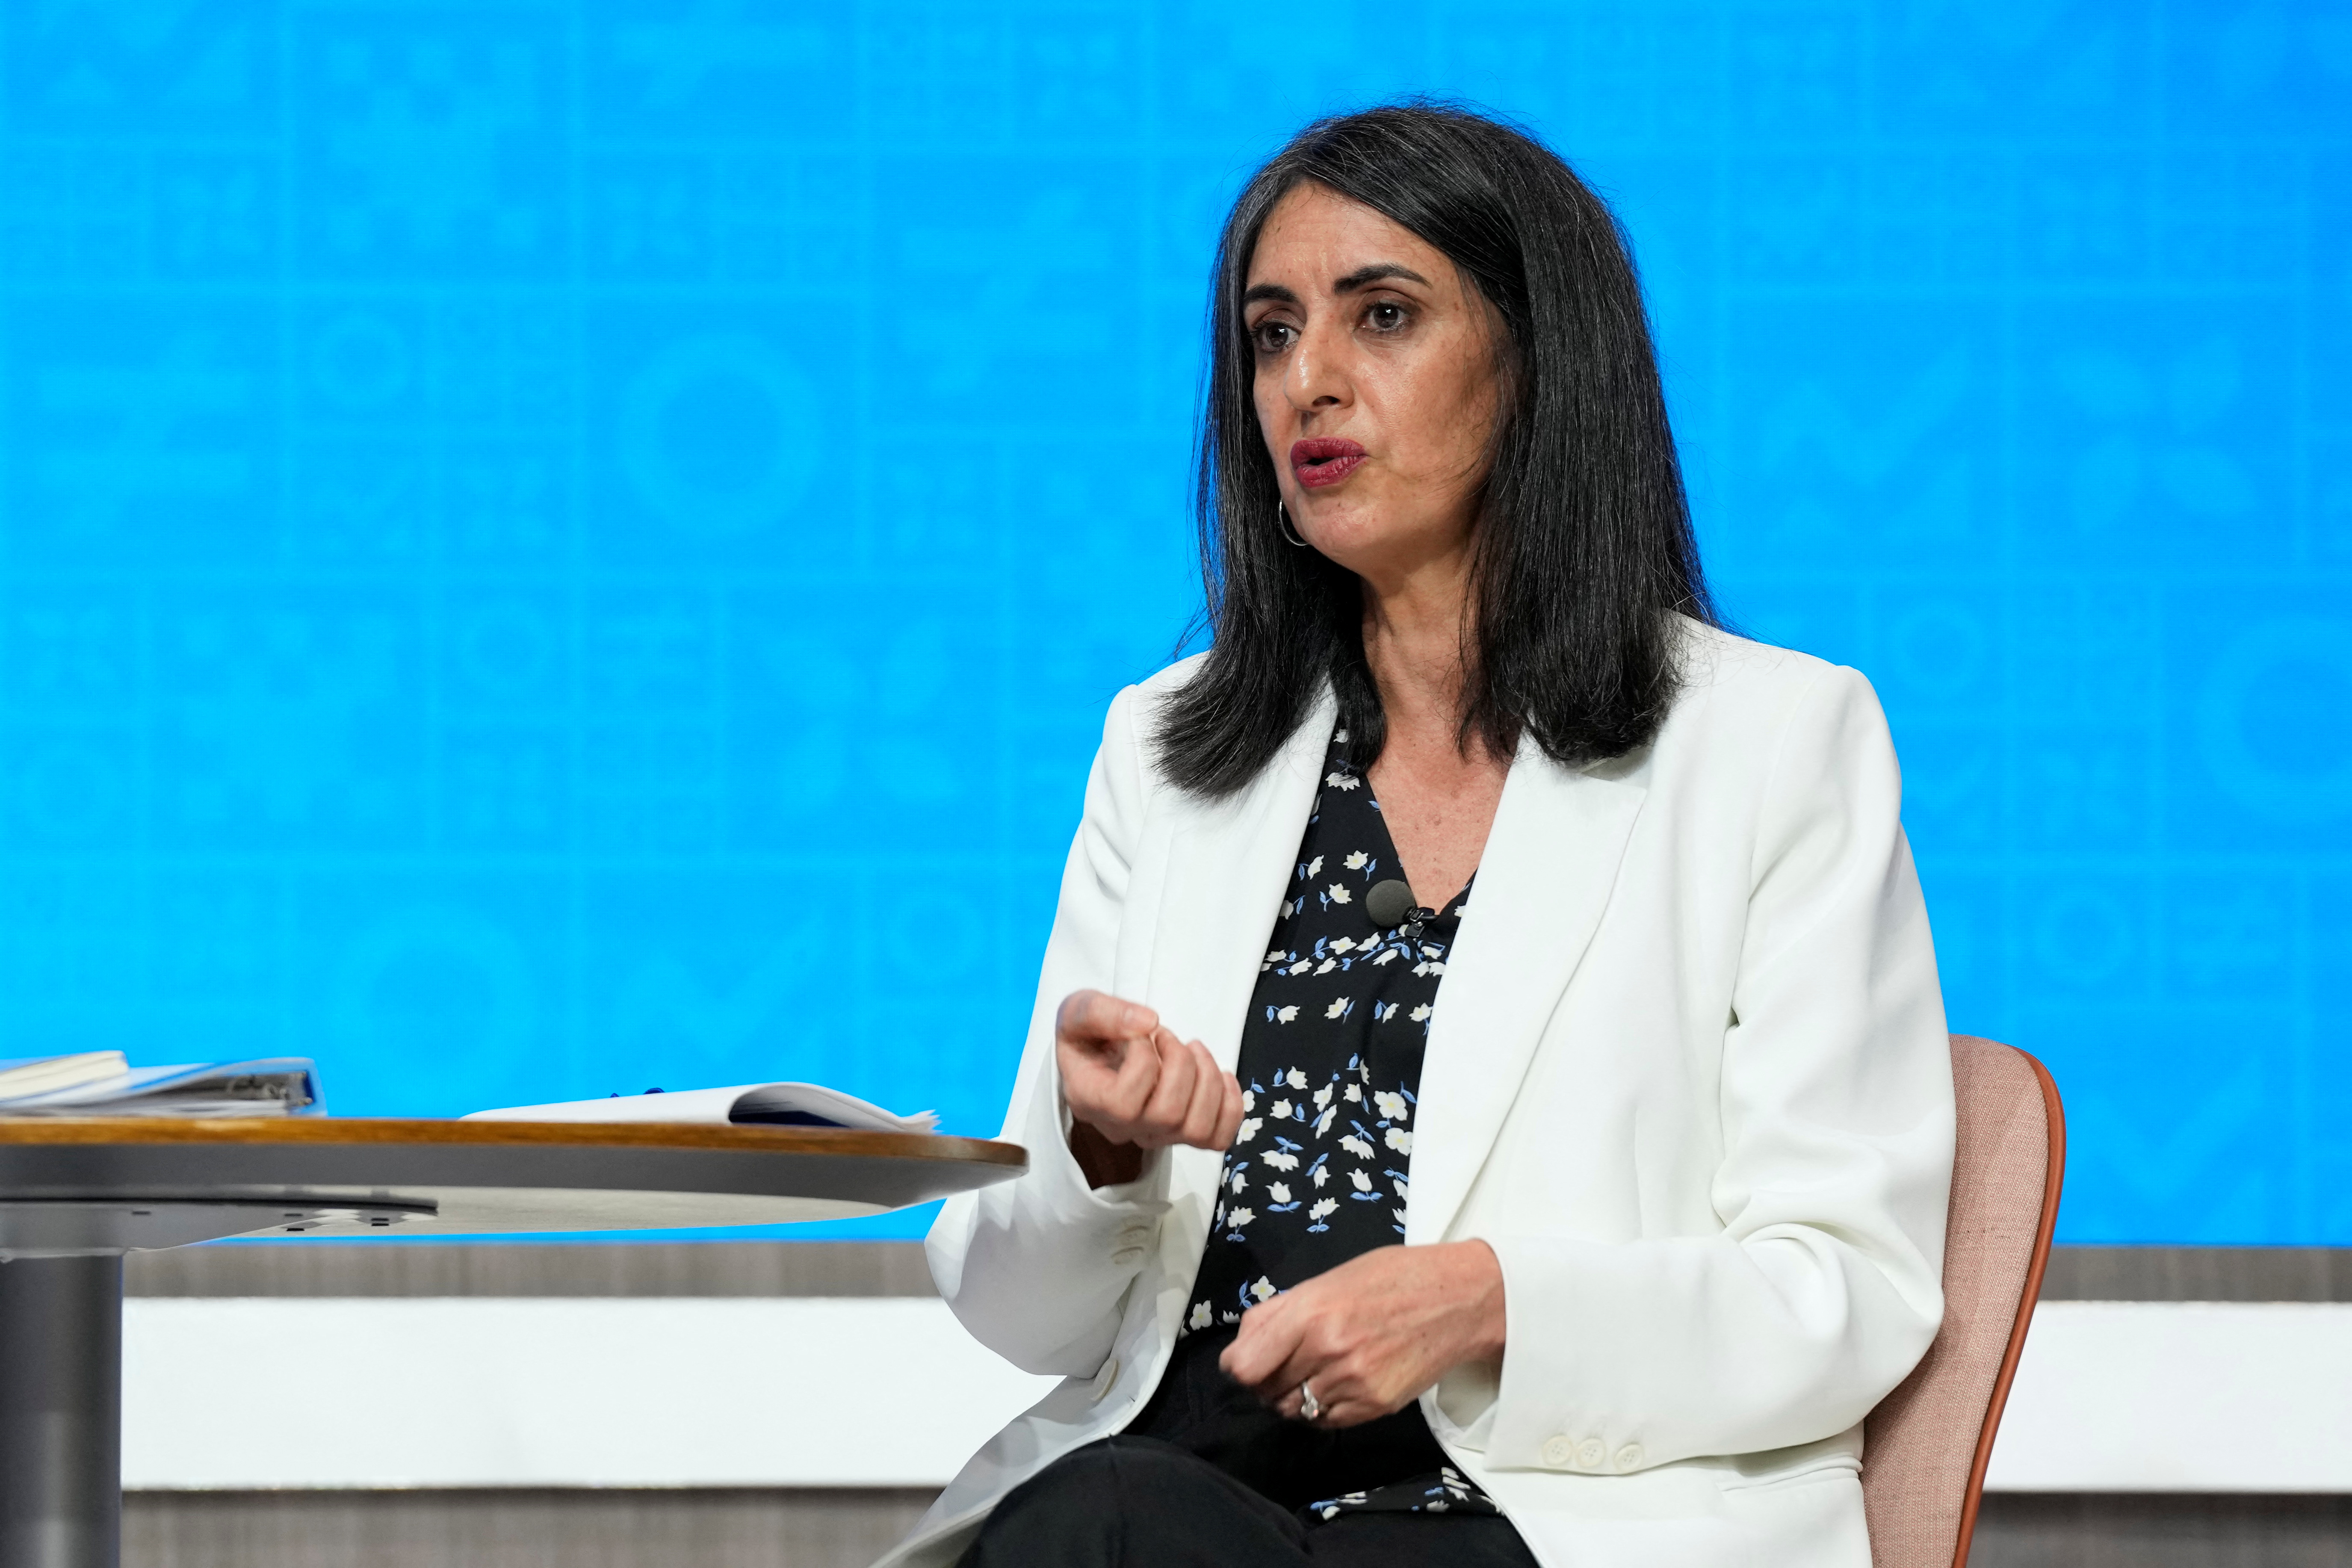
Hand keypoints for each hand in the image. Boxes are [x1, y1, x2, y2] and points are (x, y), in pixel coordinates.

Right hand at [1056, 989, 1243, 1188]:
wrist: (1096, 1053)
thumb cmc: (1088, 1034)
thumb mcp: (1080, 1010)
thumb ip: (1102, 1012)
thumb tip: (1148, 1022)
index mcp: (1089, 1101)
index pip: (1122, 1103)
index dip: (1142, 1060)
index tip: (1141, 1033)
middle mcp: (1121, 1127)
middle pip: (1167, 1116)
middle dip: (1180, 1064)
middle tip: (1168, 1037)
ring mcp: (1153, 1134)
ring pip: (1196, 1129)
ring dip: (1207, 1080)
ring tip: (1193, 1049)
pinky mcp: (1179, 1133)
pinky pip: (1217, 1138)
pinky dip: (1230, 1105)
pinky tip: (1220, 1075)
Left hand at [1219, 1240, 1505, 1426]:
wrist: (1460, 1298)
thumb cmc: (1394, 1278)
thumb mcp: (1330, 1277)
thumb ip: (1280, 1311)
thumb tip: (1242, 1346)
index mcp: (1311, 1312)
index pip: (1245, 1366)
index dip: (1239, 1366)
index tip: (1246, 1362)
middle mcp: (1328, 1350)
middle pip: (1267, 1390)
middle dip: (1266, 1380)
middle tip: (1283, 1364)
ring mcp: (1354, 1382)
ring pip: (1295, 1410)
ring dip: (1293, 1397)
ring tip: (1312, 1372)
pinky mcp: (1376, 1406)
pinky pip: (1327, 1421)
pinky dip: (1322, 1409)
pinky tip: (1336, 1384)